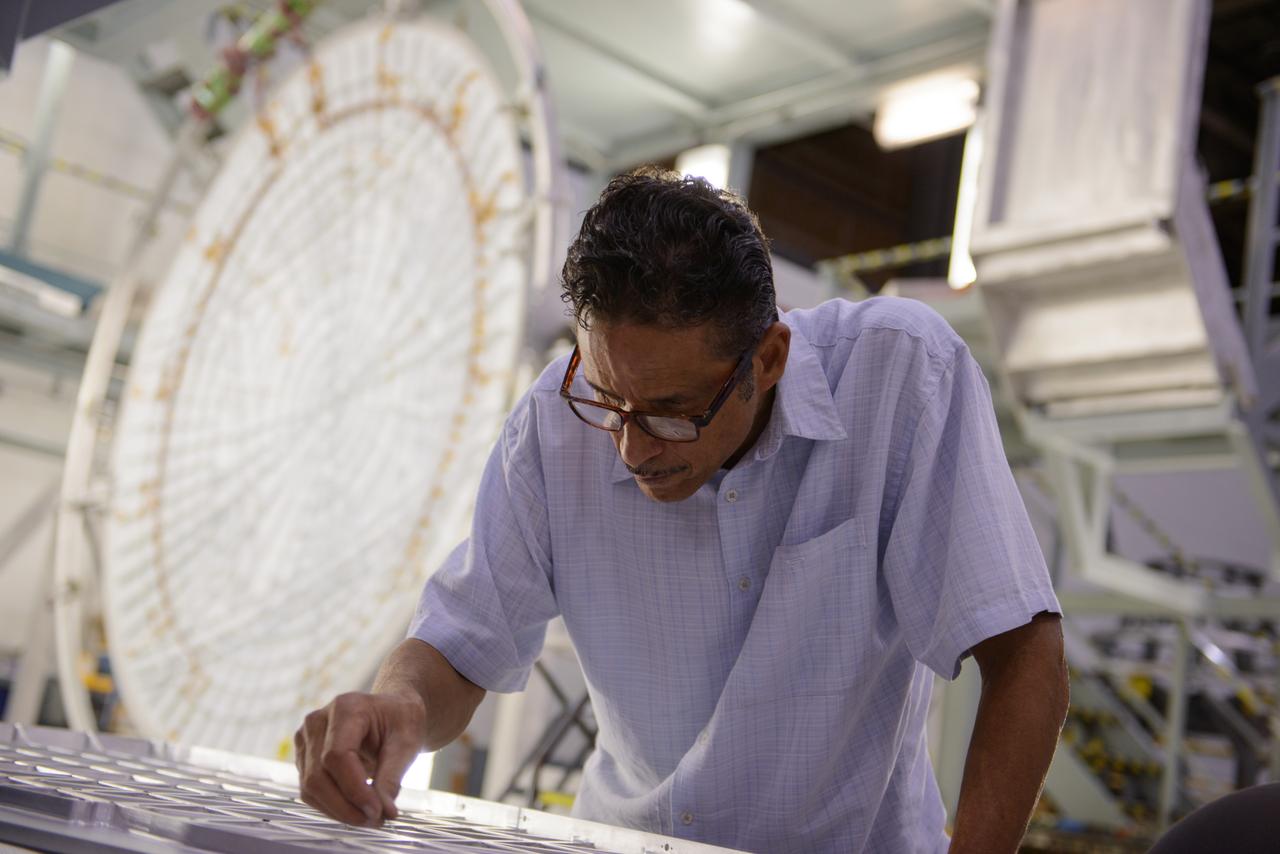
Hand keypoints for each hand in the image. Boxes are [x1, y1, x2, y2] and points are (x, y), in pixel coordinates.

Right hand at [294, 690, 426, 826]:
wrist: (390, 712)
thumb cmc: (400, 721)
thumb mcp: (407, 743)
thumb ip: (392, 776)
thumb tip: (385, 812)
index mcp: (346, 708)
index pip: (336, 756)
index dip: (354, 789)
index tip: (378, 811)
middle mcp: (318, 721)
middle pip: (318, 775)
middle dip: (346, 806)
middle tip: (376, 820)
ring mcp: (306, 739)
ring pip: (311, 787)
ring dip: (339, 810)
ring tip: (370, 818)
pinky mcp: (304, 757)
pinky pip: (311, 790)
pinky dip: (332, 806)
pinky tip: (356, 810)